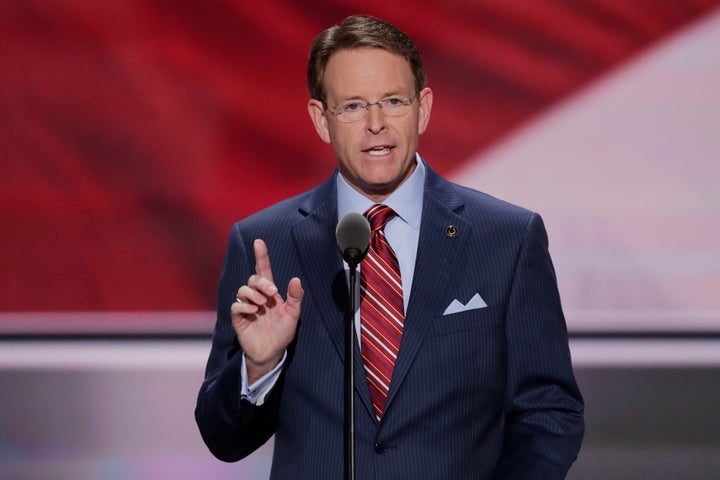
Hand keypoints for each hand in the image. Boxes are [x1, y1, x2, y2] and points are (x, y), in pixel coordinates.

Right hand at [232, 239, 303, 382]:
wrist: (272, 353)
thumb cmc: (282, 332)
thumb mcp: (293, 315)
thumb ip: (295, 297)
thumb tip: (295, 279)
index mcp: (270, 293)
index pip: (264, 271)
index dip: (261, 256)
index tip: (259, 242)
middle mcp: (257, 297)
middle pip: (252, 279)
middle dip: (261, 282)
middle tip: (272, 293)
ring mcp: (247, 307)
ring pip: (242, 290)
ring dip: (253, 293)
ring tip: (262, 304)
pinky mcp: (239, 319)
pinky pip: (236, 306)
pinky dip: (244, 306)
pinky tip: (254, 312)